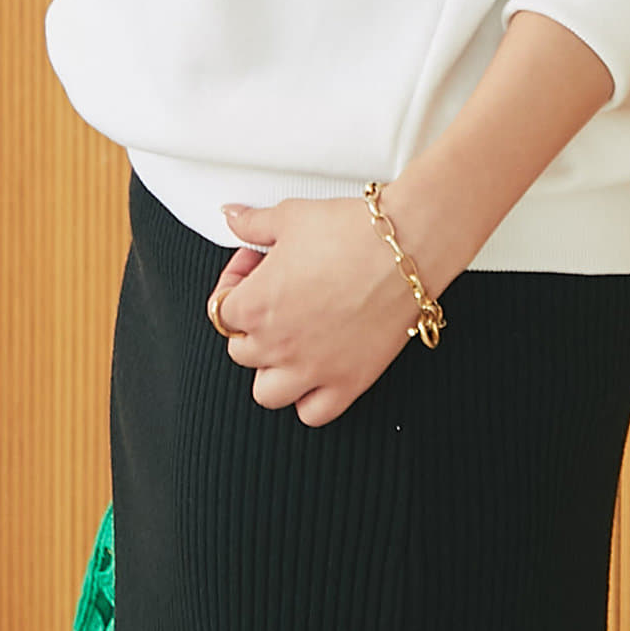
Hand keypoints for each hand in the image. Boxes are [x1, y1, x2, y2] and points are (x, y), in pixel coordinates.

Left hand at [206, 195, 431, 426]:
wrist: (408, 246)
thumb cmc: (354, 231)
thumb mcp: (291, 216)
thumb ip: (253, 224)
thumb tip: (233, 217)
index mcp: (256, 305)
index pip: (221, 309)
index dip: (236, 282)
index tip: (255, 267)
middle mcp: (278, 344)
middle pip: (241, 350)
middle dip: (252, 323)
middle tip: (278, 296)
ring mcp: (312, 368)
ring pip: (267, 392)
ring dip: (272, 369)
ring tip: (290, 340)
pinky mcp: (348, 382)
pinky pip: (312, 413)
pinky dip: (309, 398)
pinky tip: (318, 368)